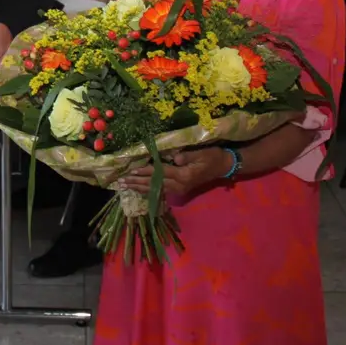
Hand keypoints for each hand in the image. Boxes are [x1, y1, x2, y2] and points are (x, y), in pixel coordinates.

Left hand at [114, 147, 231, 197]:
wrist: (223, 166)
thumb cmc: (212, 156)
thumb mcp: (200, 153)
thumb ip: (185, 156)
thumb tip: (172, 158)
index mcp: (183, 175)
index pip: (160, 172)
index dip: (145, 171)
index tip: (131, 170)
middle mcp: (179, 185)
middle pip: (154, 183)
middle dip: (137, 182)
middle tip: (121, 181)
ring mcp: (179, 189)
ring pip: (156, 189)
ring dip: (139, 188)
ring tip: (126, 186)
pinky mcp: (180, 189)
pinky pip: (161, 191)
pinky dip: (148, 190)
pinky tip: (139, 190)